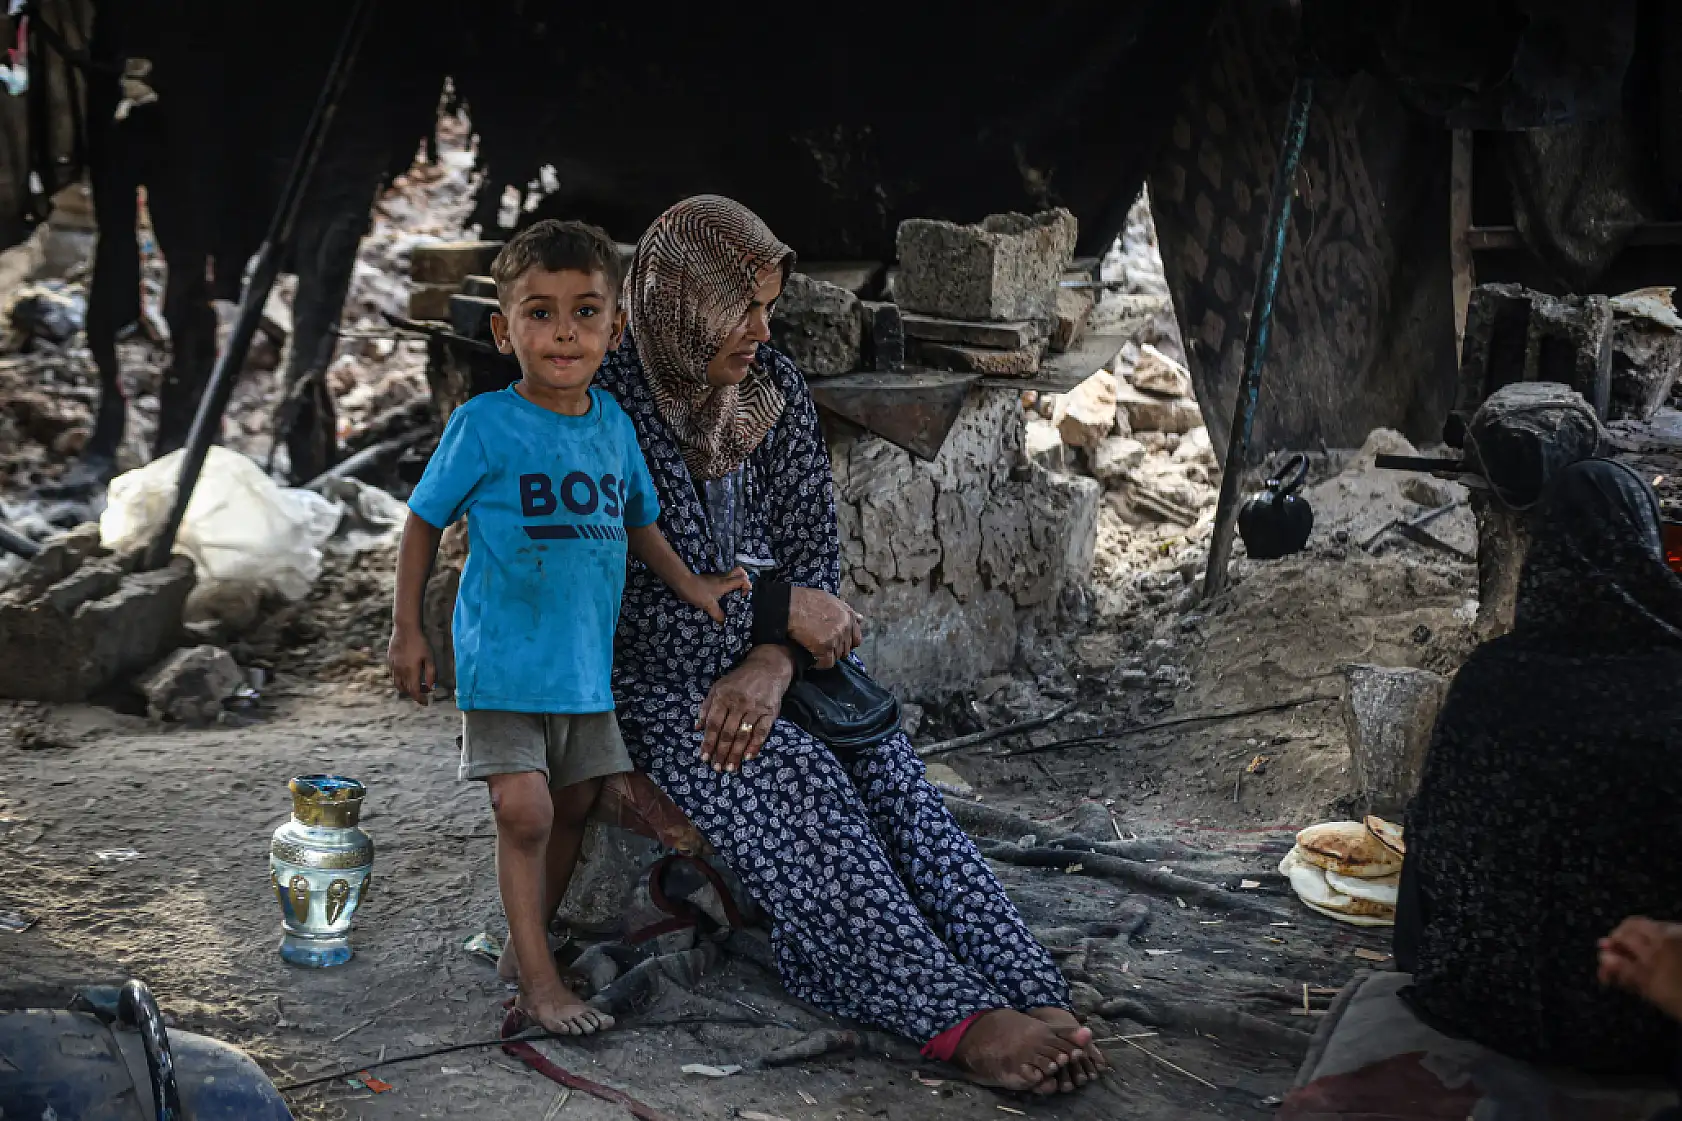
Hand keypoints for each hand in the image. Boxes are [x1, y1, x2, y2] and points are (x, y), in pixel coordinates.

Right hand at [387, 624, 435, 704]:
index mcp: (411, 671)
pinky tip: (408, 674)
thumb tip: (431, 687)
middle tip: (424, 691)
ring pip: (398, 684)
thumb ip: (430, 673)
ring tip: (416, 685)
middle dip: (416, 694)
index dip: (420, 699)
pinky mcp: (390, 662)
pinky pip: (394, 676)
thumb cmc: (420, 643)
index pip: (415, 691)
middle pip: (407, 690)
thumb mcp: (430, 657)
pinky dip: (401, 680)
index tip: (426, 703)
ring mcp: (393, 667)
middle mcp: (401, 671)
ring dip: (407, 688)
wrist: (405, 629)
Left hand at [678, 566, 751, 622]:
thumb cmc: (697, 591)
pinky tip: (721, 597)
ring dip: (735, 583)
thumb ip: (717, 614)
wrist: (682, 582)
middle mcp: (723, 578)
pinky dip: (725, 586)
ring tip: (733, 596)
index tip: (743, 596)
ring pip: (731, 576)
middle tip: (741, 591)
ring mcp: (716, 578)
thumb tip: (723, 623)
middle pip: (739, 571)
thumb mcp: (708, 605)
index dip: (747, 586)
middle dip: (744, 579)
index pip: (743, 579)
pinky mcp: (710, 580)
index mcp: (725, 583)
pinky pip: (722, 581)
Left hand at [696, 646, 793, 772]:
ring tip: (730, 768)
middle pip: (727, 732)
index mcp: (723, 697)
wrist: (768, 667)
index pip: (713, 724)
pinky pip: (762, 732)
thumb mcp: (718, 687)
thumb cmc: (739, 680)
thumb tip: (697, 728)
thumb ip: (706, 707)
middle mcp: (738, 703)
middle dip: (721, 752)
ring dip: (736, 753)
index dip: (708, 742)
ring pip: (743, 735)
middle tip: (717, 768)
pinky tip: (748, 757)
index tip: (704, 758)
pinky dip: (755, 745)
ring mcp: (755, 708)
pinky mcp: (770, 712)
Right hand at [787, 586, 862, 668]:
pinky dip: (819, 662)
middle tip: (821, 645)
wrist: (788, 607)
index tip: (836, 643)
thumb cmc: (804, 601)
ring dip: (826, 655)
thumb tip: (860, 619)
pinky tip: (810, 655)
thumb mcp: (828, 599)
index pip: (856, 639)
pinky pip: (827, 662)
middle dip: (835, 649)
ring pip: (836, 656)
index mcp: (848, 616)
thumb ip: (845, 610)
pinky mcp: (825, 648)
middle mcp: (845, 628)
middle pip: (845, 649)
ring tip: (813, 649)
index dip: (845, 643)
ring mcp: (836, 638)